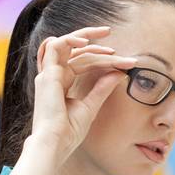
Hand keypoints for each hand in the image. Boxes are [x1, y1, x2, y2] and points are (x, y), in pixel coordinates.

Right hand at [28, 24, 136, 158]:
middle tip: (110, 31)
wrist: (56, 143)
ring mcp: (49, 74)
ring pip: (67, 44)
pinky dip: (70, 40)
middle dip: (93, 38)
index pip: (82, 61)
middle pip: (74, 49)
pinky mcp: (48, 74)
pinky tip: (87, 43)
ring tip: (105, 34)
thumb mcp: (91, 106)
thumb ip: (103, 88)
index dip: (103, 58)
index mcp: (61, 83)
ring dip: (84, 35)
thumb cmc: (69, 131)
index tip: (126, 62)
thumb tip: (119, 73)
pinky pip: (55, 46)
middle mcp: (54, 76)